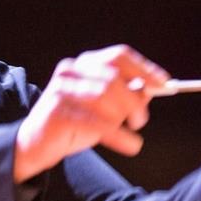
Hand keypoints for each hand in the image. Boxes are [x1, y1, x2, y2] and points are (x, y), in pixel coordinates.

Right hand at [14, 45, 168, 182]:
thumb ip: (125, 95)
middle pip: (114, 76)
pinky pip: (98, 122)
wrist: (36, 144)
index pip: (119, 56)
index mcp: (84, 63)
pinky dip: (120, 136)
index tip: (165, 84)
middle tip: (142, 120)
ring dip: (125, 117)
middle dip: (135, 99)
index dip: (144, 69)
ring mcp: (62, 89)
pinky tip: (130, 145)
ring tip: (131, 133)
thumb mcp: (104, 107)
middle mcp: (71, 70)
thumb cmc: (74, 123)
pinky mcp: (58, 112)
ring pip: (107, 96)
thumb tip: (150, 88)